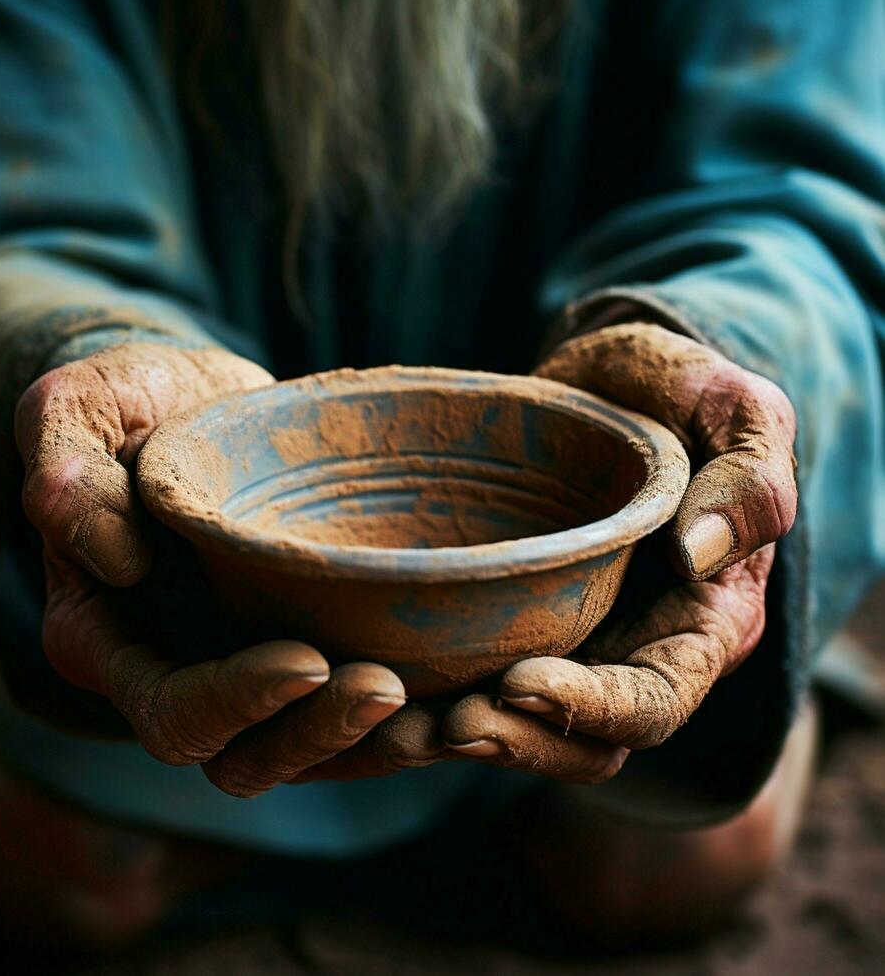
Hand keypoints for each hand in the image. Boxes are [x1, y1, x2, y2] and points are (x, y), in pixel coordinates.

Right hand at [15, 342, 406, 796]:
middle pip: (246, 759)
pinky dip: (407, 714)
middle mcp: (178, 672)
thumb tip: (113, 560)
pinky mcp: (304, 642)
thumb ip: (68, 477)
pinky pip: (350, 707)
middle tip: (390, 690)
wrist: (187, 401)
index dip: (237, 700)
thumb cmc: (126, 403)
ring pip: (310, 752)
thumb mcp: (78, 411)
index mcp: (111, 639)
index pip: (172, 710)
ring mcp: (245, 666)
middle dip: (319, 735)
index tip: (307, 660)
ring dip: (377, 747)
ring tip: (447, 714)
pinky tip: (463, 687)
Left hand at [440, 322, 796, 780]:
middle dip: (517, 742)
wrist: (604, 384)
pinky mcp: (511, 621)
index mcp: (701, 623)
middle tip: (447, 722)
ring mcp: (570, 642)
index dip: (590, 710)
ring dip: (462, 735)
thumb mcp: (738, 411)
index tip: (519, 681)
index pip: (651, 703)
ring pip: (520, 728)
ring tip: (397, 723)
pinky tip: (375, 681)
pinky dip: (429, 694)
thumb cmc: (677, 392)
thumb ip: (752, 479)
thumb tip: (700, 555)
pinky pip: (472, 678)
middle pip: (580, 742)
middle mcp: (634, 650)